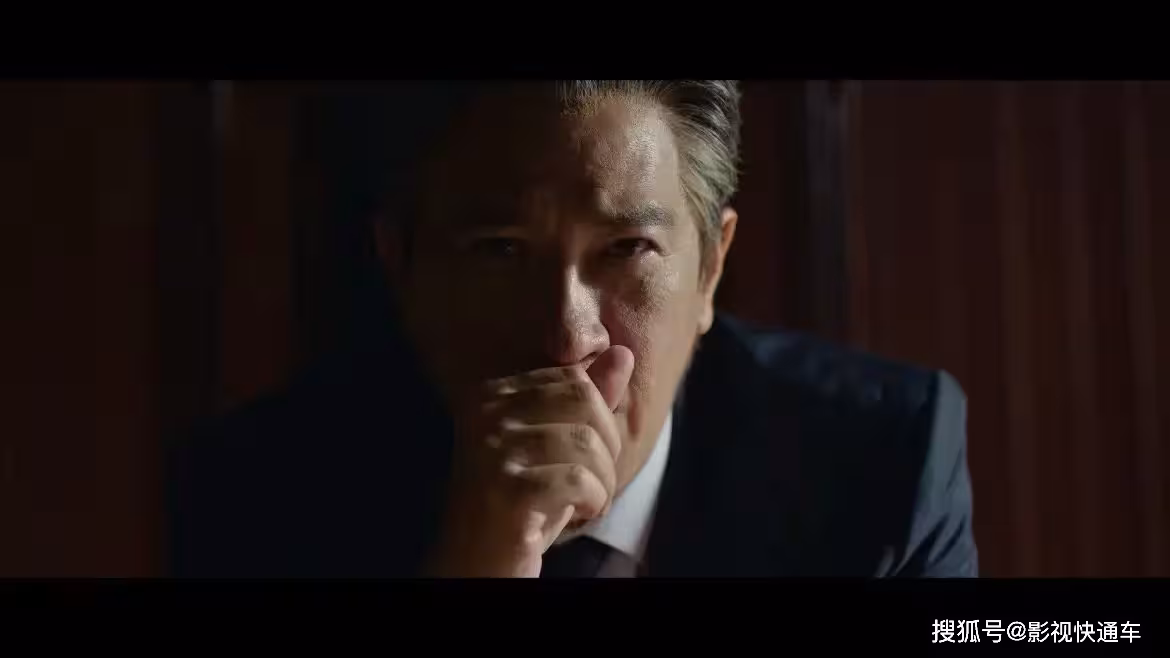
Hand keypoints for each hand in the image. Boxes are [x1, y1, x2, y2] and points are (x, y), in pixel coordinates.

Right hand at [427, 345, 633, 576]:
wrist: (477, 564)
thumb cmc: (522, 505)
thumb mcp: (556, 446)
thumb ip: (587, 399)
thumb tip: (622, 353)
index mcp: (492, 394)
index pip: (575, 378)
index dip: (598, 421)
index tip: (582, 458)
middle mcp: (484, 414)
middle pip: (586, 402)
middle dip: (605, 449)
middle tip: (589, 484)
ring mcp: (491, 451)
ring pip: (588, 442)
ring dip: (602, 482)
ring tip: (582, 503)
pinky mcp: (506, 490)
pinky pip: (580, 479)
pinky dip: (592, 502)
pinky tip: (575, 516)